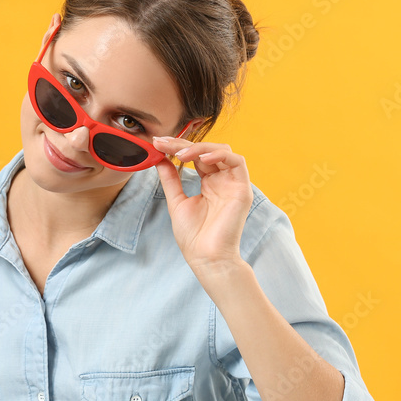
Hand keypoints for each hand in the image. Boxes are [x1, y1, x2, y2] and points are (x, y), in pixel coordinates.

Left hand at [152, 137, 253, 275]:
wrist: (206, 258)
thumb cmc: (194, 236)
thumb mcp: (177, 202)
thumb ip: (171, 179)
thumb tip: (160, 159)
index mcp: (210, 184)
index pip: (196, 156)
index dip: (177, 147)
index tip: (157, 144)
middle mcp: (223, 181)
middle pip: (207, 150)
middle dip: (184, 144)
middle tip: (163, 143)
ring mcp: (233, 184)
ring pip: (222, 151)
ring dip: (200, 147)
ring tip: (180, 153)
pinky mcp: (242, 189)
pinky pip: (237, 161)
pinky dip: (220, 154)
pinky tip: (202, 158)